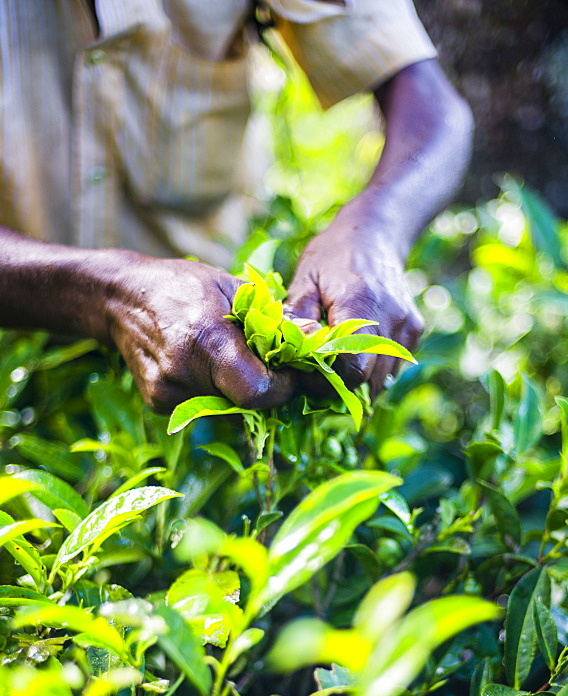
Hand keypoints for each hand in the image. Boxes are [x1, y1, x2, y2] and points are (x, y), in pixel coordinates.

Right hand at [102, 254, 293, 412]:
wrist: (122, 299)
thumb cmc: (184, 286)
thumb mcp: (233, 288)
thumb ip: (274, 318)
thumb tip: (317, 338)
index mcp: (206, 340)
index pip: (259, 392)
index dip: (281, 386)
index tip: (286, 369)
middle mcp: (184, 373)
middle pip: (246, 403)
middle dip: (265, 388)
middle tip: (264, 362)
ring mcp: (168, 393)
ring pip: (227, 408)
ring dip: (239, 390)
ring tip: (228, 357)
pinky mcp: (159, 403)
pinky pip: (205, 406)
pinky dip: (215, 391)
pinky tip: (202, 365)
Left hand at [284, 222, 422, 397]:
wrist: (375, 233)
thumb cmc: (333, 255)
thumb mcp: (305, 278)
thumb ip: (297, 316)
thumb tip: (292, 352)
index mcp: (361, 305)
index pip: (353, 368)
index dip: (328, 381)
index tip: (307, 374)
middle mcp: (391, 319)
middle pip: (369, 380)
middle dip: (340, 387)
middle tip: (316, 376)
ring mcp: (407, 326)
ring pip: (383, 380)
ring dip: (358, 383)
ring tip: (334, 367)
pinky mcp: (414, 330)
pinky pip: (393, 368)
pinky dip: (373, 371)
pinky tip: (355, 355)